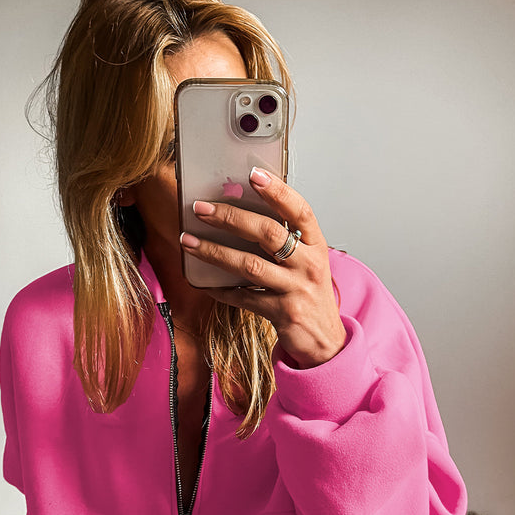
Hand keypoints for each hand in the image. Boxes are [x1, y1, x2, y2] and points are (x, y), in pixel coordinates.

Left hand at [180, 168, 346, 368]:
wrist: (325, 339)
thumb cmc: (309, 294)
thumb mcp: (307, 263)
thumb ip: (284, 241)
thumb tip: (240, 214)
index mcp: (316, 246)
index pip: (300, 211)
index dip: (278, 191)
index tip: (253, 174)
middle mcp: (308, 265)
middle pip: (267, 233)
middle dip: (230, 218)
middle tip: (201, 209)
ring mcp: (296, 290)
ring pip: (249, 265)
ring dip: (214, 251)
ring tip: (189, 241)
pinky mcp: (282, 313)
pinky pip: (243, 298)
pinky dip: (220, 290)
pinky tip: (203, 283)